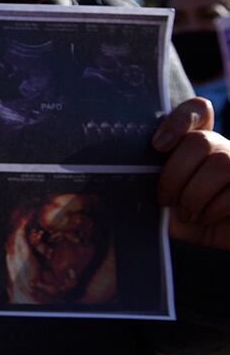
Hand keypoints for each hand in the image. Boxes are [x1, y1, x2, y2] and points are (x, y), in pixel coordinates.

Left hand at [153, 97, 229, 249]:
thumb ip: (155, 183)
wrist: (219, 243)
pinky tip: (205, 218)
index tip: (157, 146)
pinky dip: (214, 208)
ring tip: (186, 213)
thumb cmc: (188, 221)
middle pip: (199, 141)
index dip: (179, 120)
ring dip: (194, 194)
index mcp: (198, 144)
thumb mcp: (167, 201)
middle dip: (175, 174)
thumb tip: (133, 178)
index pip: (197, 110)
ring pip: (220, 163)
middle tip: (165, 199)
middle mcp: (223, 148)